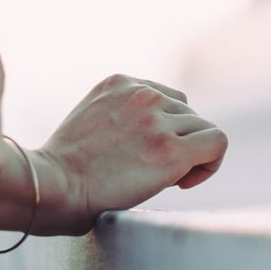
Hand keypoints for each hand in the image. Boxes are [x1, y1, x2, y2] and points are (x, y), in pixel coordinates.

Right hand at [39, 74, 227, 228]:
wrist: (53, 187)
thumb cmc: (63, 170)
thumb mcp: (91, 121)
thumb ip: (122, 116)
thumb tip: (158, 138)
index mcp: (120, 82)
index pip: (165, 97)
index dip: (163, 127)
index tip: (145, 153)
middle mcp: (142, 93)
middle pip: (186, 113)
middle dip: (176, 142)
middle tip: (152, 172)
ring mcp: (158, 119)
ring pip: (202, 129)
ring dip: (191, 155)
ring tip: (166, 180)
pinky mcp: (172, 149)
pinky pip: (217, 143)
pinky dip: (210, 163)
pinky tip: (184, 182)